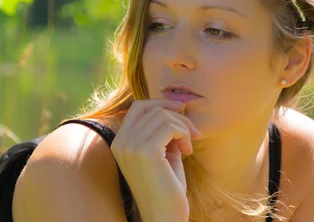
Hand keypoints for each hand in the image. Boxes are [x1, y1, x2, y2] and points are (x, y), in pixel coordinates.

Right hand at [110, 99, 200, 221]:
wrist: (165, 217)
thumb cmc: (167, 187)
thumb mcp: (162, 152)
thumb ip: (163, 130)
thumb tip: (176, 104)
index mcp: (120, 142)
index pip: (138, 106)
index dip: (162, 103)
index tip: (182, 112)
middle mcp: (121, 142)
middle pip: (152, 108)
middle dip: (177, 115)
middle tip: (193, 132)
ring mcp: (131, 146)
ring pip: (163, 115)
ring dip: (183, 127)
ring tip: (188, 146)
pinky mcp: (145, 152)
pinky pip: (170, 127)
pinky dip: (184, 134)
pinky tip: (187, 151)